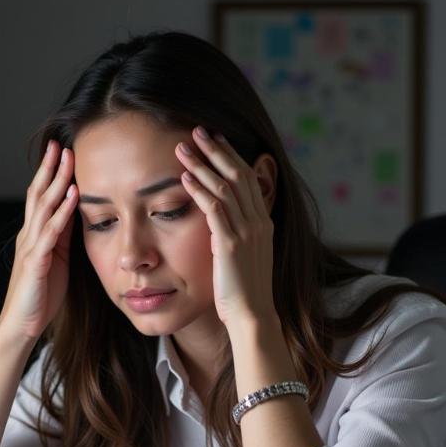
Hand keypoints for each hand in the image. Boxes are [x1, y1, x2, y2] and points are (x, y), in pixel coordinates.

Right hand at [0, 140, 79, 341]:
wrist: (21, 327)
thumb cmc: (39, 297)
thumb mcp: (56, 260)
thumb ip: (62, 237)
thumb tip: (75, 213)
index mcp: (35, 236)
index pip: (41, 198)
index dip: (51, 174)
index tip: (62, 152)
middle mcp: (29, 236)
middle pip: (38, 194)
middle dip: (51, 168)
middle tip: (61, 144)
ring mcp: (31, 247)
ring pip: (43, 207)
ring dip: (58, 182)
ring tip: (69, 159)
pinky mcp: (36, 262)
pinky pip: (51, 232)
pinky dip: (64, 212)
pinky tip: (74, 196)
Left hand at [175, 126, 276, 328]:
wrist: (253, 315)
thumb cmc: (244, 292)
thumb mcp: (244, 257)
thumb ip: (234, 236)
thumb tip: (220, 225)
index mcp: (262, 223)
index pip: (247, 179)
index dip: (230, 157)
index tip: (215, 140)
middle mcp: (257, 222)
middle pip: (238, 174)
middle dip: (217, 150)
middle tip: (198, 131)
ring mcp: (246, 232)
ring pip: (224, 187)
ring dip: (202, 164)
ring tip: (183, 148)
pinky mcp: (230, 244)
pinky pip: (214, 209)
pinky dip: (199, 190)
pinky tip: (184, 177)